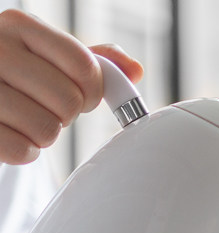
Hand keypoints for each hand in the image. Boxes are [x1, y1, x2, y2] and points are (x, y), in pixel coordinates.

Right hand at [0, 8, 142, 164]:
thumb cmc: (20, 76)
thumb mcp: (51, 57)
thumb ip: (92, 61)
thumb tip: (134, 70)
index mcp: (19, 25)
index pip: (85, 66)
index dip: (93, 91)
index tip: (81, 94)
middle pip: (69, 101)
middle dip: (67, 114)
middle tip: (47, 106)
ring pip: (47, 129)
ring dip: (45, 134)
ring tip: (27, 117)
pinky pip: (22, 151)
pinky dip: (25, 150)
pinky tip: (13, 132)